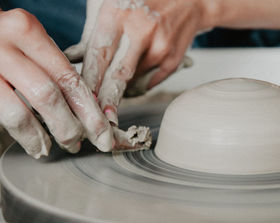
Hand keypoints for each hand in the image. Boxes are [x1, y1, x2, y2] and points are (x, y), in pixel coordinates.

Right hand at [0, 9, 114, 157]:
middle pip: (49, 97)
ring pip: (22, 112)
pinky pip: (5, 116)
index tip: (104, 133)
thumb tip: (89, 106)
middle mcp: (6, 47)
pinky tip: (34, 144)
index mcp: (28, 31)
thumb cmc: (6, 40)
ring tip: (54, 148)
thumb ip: (55, 67)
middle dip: (70, 128)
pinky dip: (23, 135)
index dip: (90, 112)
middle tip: (78, 143)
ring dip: (44, 137)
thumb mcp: (31, 42)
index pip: (69, 79)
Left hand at [64, 0, 207, 124]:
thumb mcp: (112, 4)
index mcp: (119, 13)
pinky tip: (135, 79)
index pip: (98, 54)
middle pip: (118, 74)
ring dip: (121, 92)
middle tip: (98, 119)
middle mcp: (141, 29)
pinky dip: (140, 84)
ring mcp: (160, 45)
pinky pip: (151, 81)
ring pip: (134, 80)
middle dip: (106, 100)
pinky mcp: (173, 58)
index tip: (80, 100)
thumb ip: (92, 30)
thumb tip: (72, 57)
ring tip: (111, 99)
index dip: (89, 80)